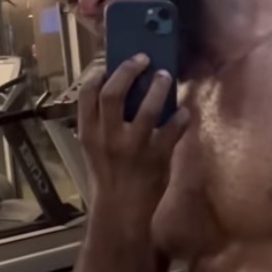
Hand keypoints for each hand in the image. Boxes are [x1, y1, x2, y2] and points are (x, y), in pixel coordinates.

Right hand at [77, 57, 188, 233]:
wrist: (121, 212)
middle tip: (143, 59)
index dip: (98, 73)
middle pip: (113, 93)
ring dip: (159, 88)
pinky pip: (172, 130)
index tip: (109, 63)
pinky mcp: (156, 158)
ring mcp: (133, 148)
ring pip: (147, 108)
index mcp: (88, 133)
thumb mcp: (94, 148)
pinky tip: (184, 112)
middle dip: (129, 71)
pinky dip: (180, 117)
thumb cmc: (108, 176)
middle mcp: (108, 138)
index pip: (87, 94)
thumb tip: (118, 88)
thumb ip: (101, 122)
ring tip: (165, 76)